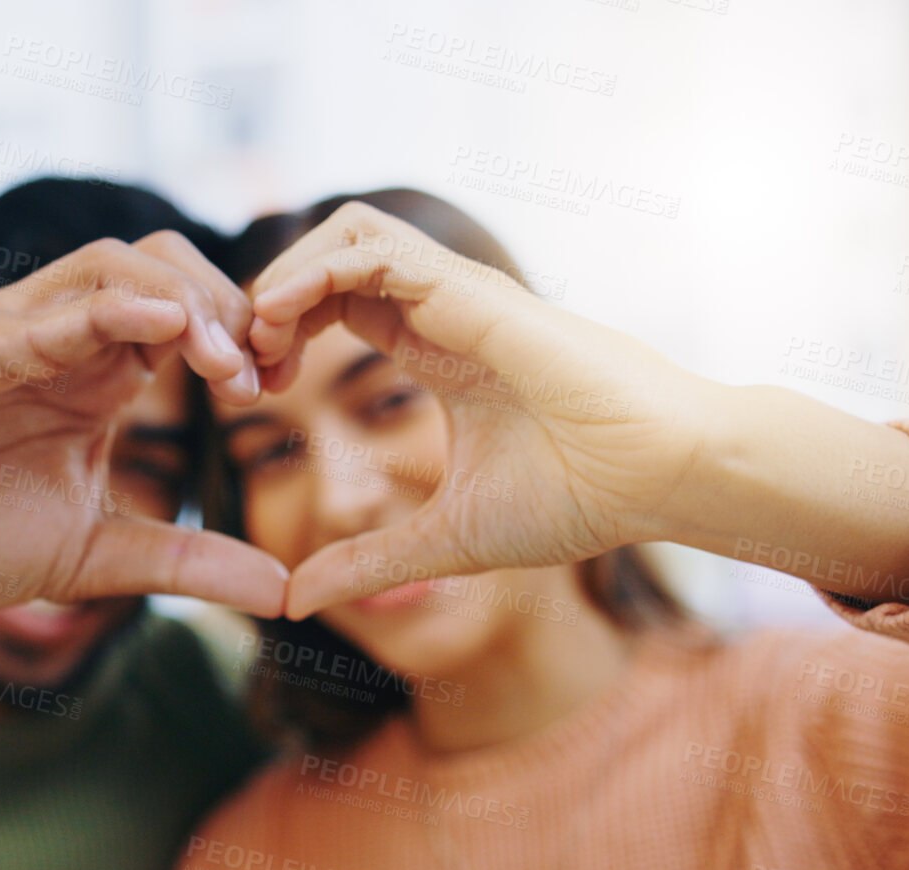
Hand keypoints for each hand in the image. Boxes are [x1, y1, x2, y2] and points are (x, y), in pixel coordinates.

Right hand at [0, 232, 287, 630]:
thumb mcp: (87, 555)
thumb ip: (181, 563)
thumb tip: (286, 594)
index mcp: (89, 373)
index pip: (184, 314)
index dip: (240, 335)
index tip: (280, 386)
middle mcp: (51, 334)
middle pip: (160, 265)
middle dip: (224, 305)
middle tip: (261, 371)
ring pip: (107, 266)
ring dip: (179, 300)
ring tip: (222, 360)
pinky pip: (31, 315)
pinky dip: (99, 313)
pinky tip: (155, 330)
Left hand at [244, 202, 719, 618]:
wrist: (664, 478)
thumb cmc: (581, 499)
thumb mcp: (444, 540)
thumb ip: (367, 564)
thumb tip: (290, 601)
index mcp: (435, 347)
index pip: (335, 302)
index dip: (283, 334)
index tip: (257, 395)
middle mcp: (441, 308)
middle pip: (329, 255)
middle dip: (270, 298)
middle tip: (244, 367)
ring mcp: (457, 293)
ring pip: (346, 230)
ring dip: (286, 275)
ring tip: (260, 341)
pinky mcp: (471, 291)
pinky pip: (374, 248)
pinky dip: (314, 272)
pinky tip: (284, 325)